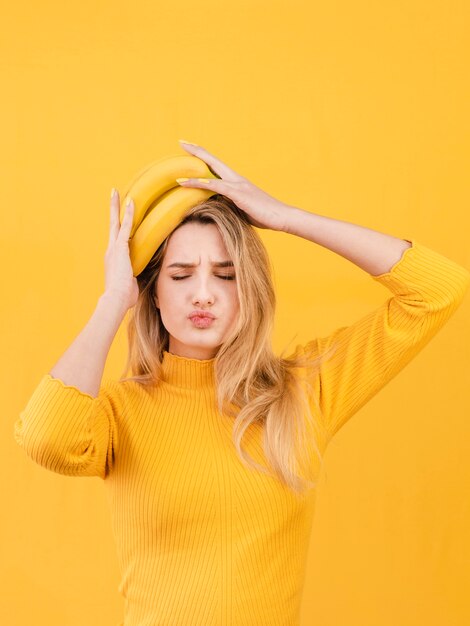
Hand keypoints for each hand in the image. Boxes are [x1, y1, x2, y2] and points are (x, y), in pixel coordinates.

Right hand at [104, 189, 139, 310]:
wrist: (116, 298)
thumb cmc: (123, 297)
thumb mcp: (130, 285)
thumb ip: (134, 280)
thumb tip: (138, 284)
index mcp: (113, 259)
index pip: (117, 239)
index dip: (118, 227)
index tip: (118, 217)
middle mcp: (111, 251)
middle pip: (112, 225)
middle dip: (113, 210)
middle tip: (113, 195)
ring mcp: (114, 248)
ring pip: (116, 222)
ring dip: (117, 207)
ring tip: (117, 192)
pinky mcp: (120, 248)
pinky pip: (125, 227)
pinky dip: (129, 215)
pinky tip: (131, 203)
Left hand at [176, 140, 294, 231]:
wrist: (282, 217)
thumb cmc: (264, 215)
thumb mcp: (244, 209)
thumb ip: (231, 204)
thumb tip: (217, 207)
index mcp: (238, 182)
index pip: (218, 165)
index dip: (205, 156)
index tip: (192, 149)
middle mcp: (237, 179)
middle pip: (213, 160)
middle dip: (197, 151)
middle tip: (182, 142)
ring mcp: (237, 184)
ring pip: (211, 172)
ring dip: (192, 169)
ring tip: (176, 166)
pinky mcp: (237, 193)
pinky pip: (214, 186)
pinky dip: (198, 184)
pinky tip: (185, 184)